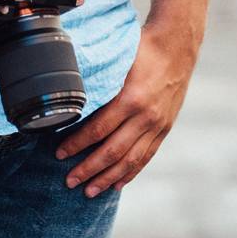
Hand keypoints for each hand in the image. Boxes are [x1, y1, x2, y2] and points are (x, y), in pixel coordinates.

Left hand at [54, 25, 196, 197]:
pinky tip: (118, 183)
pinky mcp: (164, 128)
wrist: (176, 47)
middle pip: (112, 151)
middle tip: (69, 181)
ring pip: (130, 160)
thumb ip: (99, 84)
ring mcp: (157, 125)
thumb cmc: (141, 49)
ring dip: (108, 178)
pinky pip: (146, 156)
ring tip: (90, 190)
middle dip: (88, 169)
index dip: (77, 144)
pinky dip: (131, 172)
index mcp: (130, 98)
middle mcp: (145, 116)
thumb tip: (71, 100)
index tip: (59, 153)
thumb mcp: (117, 63)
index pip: (98, 129)